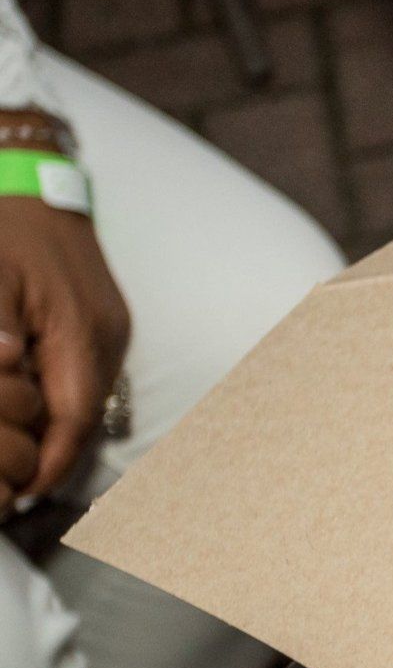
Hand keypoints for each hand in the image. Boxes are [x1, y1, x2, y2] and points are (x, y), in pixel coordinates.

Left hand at [0, 183, 131, 496]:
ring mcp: (108, 325)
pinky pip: (80, 373)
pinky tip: (24, 406)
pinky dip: (53, 399)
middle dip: (48, 457)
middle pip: (83, 416)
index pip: (73, 419)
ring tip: (13, 454)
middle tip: (9, 487)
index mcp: (82, 330)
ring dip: (50, 429)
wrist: (25, 171)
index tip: (18, 496)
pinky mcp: (99, 317)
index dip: (48, 465)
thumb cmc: (2, 226)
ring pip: (83, 398)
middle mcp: (106, 334)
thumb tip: (4, 386)